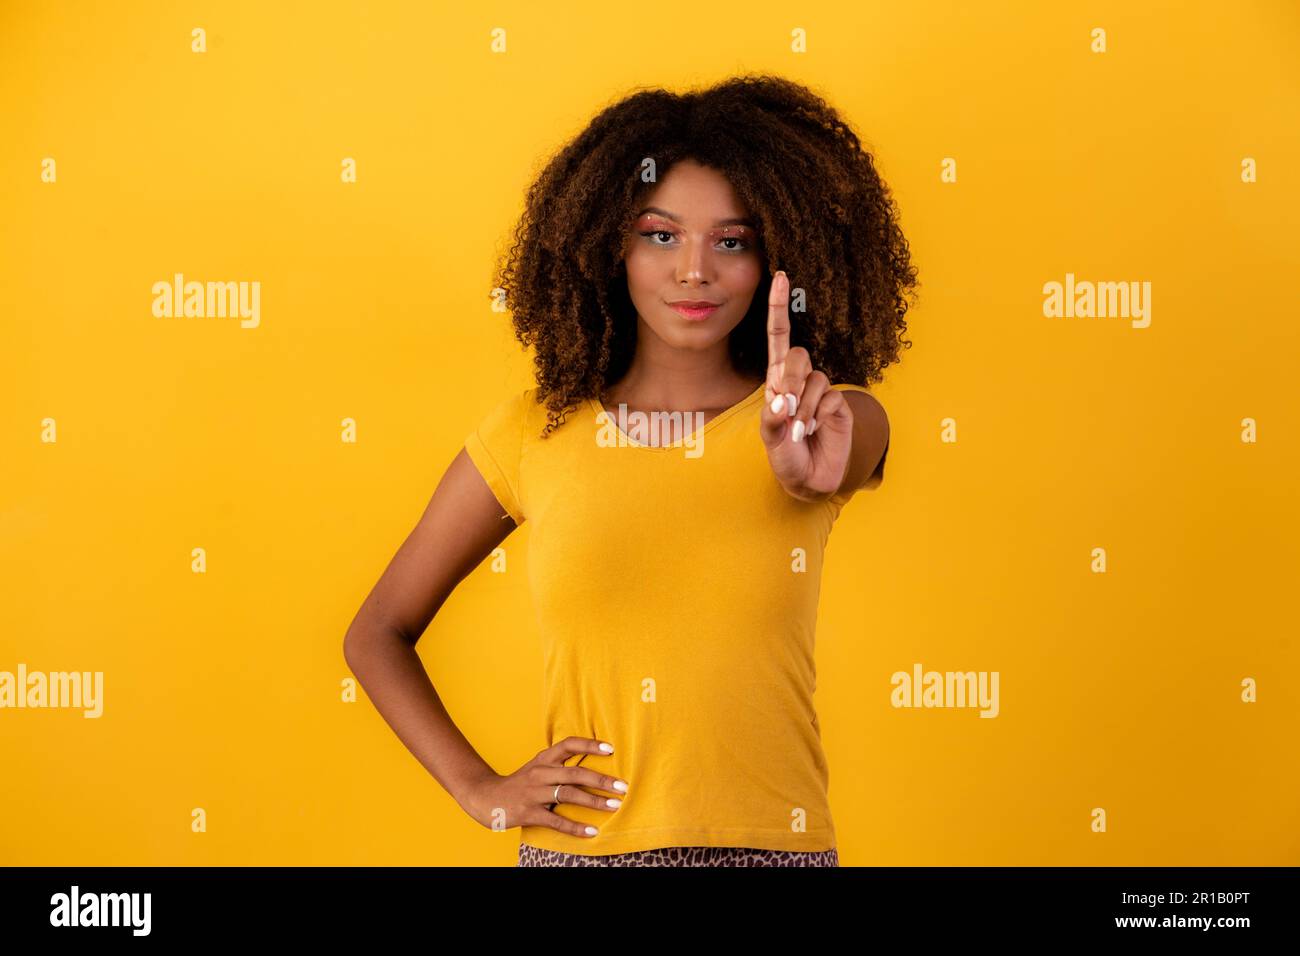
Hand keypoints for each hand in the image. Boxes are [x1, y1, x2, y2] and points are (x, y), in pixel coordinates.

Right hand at [460, 736, 627, 837]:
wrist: (486, 797)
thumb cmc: (520, 783)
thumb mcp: (537, 768)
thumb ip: (559, 765)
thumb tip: (592, 766)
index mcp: (543, 758)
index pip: (568, 744)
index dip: (590, 745)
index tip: (611, 749)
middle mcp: (540, 772)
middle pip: (575, 773)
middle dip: (601, 780)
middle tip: (622, 786)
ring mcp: (534, 793)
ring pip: (569, 794)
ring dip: (594, 801)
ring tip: (614, 806)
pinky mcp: (530, 813)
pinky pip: (556, 819)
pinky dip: (575, 826)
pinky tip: (592, 831)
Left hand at [759, 271, 854, 500]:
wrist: (810, 480)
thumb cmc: (784, 457)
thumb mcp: (769, 439)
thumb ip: (772, 419)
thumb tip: (782, 400)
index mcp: (777, 382)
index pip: (778, 338)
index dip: (779, 308)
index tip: (781, 278)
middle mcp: (798, 380)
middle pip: (797, 356)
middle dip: (790, 380)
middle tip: (786, 410)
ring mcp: (820, 391)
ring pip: (814, 378)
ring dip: (804, 407)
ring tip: (800, 430)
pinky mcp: (838, 404)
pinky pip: (829, 396)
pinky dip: (818, 415)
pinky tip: (815, 430)